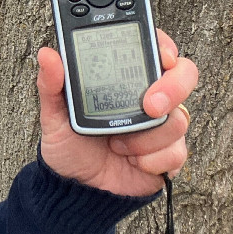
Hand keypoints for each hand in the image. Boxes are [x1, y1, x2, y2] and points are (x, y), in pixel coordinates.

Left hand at [37, 30, 196, 197]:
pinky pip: (176, 152)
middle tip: (149, 106)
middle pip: (185, 76)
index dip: (164, 46)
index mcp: (126, 77)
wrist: (76, 187)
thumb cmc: (69, 145)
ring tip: (116, 144)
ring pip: (177, 119)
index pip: (155, 48)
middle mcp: (151, 96)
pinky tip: (131, 161)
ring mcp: (163, 125)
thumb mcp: (55, 113)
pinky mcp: (169, 154)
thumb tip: (47, 54)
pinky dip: (149, 159)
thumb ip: (52, 84)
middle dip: (173, 88)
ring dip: (143, 138)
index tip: (162, 56)